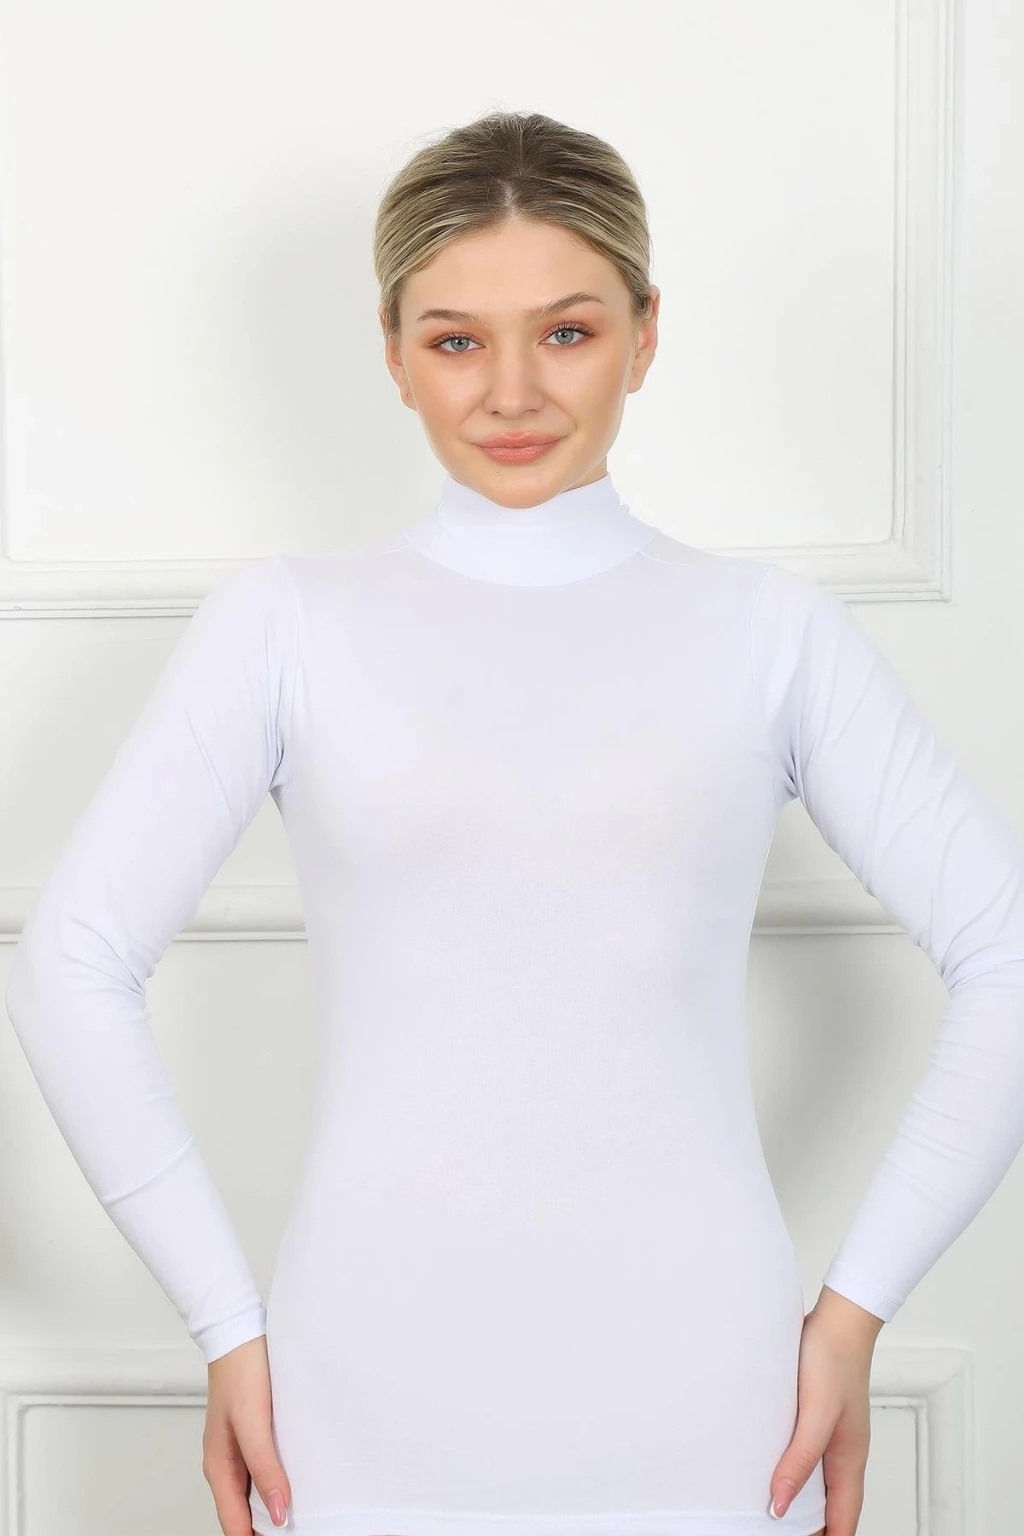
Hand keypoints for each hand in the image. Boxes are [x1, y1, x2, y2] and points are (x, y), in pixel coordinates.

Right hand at [203, 1334, 291, 1532]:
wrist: (239, 1333)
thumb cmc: (241, 1373)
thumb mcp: (253, 1423)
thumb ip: (265, 1468)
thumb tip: (278, 1513)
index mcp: (219, 1469)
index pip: (234, 1525)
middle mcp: (226, 1465)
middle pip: (243, 1515)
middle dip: (267, 1528)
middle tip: (301, 1528)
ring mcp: (237, 1451)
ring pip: (253, 1495)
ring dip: (272, 1508)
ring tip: (303, 1516)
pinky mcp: (251, 1436)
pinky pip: (261, 1472)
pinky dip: (277, 1483)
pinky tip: (297, 1482)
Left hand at [768, 1286, 881, 1533]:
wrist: (838, 1319)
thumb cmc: (834, 1361)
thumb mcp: (816, 1415)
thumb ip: (800, 1461)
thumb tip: (780, 1506)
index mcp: (850, 1462)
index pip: (843, 1522)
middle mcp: (844, 1454)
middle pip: (832, 1508)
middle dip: (813, 1528)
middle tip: (778, 1532)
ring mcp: (833, 1436)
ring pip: (820, 1483)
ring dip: (803, 1501)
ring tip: (772, 1513)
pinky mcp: (819, 1417)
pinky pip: (809, 1455)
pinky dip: (794, 1470)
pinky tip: (772, 1466)